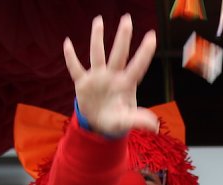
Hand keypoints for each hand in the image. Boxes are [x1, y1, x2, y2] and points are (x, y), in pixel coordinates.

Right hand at [63, 14, 157, 136]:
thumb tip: (155, 126)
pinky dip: (70, 57)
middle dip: (122, 38)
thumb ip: (139, 120)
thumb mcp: (127, 121)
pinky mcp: (83, 82)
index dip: (144, 53)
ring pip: (97, 54)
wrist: (99, 124)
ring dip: (97, 38)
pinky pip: (75, 68)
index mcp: (125, 85)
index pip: (137, 67)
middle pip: (118, 54)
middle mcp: (112, 76)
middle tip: (127, 19)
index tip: (152, 37)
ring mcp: (97, 77)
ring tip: (98, 20)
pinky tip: (67, 43)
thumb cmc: (117, 120)